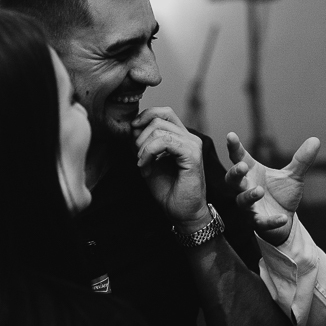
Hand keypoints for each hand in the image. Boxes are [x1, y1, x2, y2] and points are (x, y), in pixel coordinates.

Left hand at [133, 107, 209, 231]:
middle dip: (140, 137)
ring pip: (159, 129)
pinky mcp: (193, 155)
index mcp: (182, 137)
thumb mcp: (149, 161)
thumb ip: (143, 144)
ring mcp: (193, 145)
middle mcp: (190, 137)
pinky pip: (165, 141)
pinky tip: (146, 167)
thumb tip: (132, 127)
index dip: (145, 117)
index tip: (132, 133)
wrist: (182, 213)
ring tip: (143, 166)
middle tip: (138, 158)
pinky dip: (149, 153)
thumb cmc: (168, 190)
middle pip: (159, 118)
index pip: (164, 112)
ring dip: (143, 148)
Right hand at [225, 132, 319, 245]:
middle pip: (233, 181)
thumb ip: (301, 160)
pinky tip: (282, 218)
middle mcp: (246, 189)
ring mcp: (250, 208)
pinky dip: (271, 221)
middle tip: (241, 166)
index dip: (234, 147)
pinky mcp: (258, 224)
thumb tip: (316, 140)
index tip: (231, 135)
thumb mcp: (293, 176)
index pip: (239, 158)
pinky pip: (261, 223)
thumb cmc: (281, 195)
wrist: (285, 221)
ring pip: (242, 201)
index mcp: (252, 173)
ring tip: (259, 190)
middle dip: (235, 173)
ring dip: (249, 195)